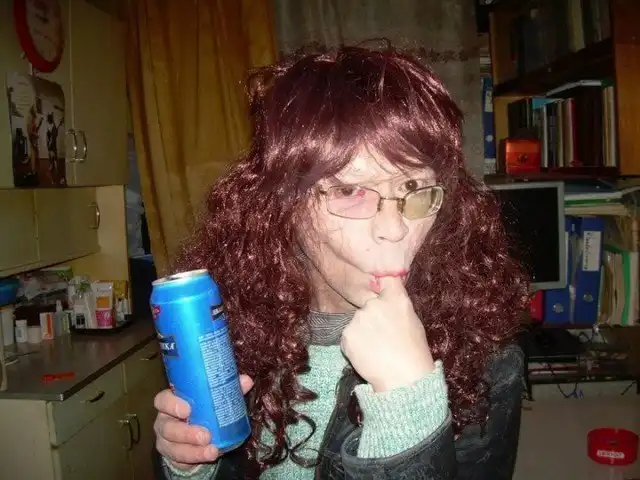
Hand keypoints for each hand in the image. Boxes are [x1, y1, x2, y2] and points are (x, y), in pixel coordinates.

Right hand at [154, 374, 253, 469]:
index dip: (171, 404)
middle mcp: (165, 420)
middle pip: (166, 426)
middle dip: (185, 432)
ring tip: (212, 450)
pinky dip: (196, 457)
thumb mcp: (211, 398)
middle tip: (205, 435)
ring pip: (172, 446)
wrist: (194, 433)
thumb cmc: (202, 409)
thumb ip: (227, 388)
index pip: (162, 400)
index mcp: (171, 401)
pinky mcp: (172, 455)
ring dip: (193, 450)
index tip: (188, 408)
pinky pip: (180, 458)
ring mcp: (166, 440)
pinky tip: (210, 455)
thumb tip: (246, 381)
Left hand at [341, 277, 433, 391]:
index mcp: (395, 298)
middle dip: (372, 316)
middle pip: (368, 304)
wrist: (404, 379)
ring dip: (362, 331)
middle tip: (383, 335)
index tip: (380, 290)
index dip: (380, 283)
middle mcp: (374, 304)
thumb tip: (386, 297)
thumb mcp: (413, 321)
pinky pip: (349, 336)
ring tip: (377, 348)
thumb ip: (397, 304)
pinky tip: (368, 354)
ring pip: (357, 321)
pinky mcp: (347, 334)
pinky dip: (355, 344)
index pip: (384, 278)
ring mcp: (358, 318)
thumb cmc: (414, 351)